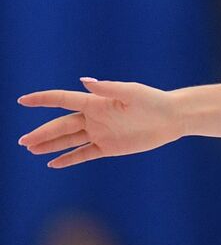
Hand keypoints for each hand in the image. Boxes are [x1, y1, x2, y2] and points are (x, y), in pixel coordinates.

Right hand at [17, 78, 182, 167]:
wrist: (172, 118)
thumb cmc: (154, 101)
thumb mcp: (132, 93)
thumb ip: (108, 88)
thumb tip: (85, 80)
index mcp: (96, 102)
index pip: (63, 99)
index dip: (43, 100)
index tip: (22, 100)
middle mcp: (94, 117)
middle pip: (61, 125)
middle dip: (42, 133)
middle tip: (22, 142)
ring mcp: (100, 133)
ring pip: (69, 140)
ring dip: (50, 145)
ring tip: (30, 149)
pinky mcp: (109, 147)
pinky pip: (84, 154)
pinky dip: (69, 159)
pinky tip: (53, 163)